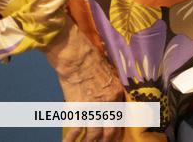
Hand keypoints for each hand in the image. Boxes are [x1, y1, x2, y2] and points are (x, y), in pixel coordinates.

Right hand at [42, 23, 124, 140]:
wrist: (77, 59)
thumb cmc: (93, 61)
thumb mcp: (110, 74)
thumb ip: (111, 88)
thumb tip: (110, 97)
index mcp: (117, 94)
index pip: (121, 117)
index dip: (117, 129)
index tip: (115, 136)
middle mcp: (107, 105)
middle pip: (109, 130)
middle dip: (106, 140)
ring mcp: (92, 109)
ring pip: (93, 134)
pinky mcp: (76, 110)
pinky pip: (75, 130)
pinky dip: (71, 139)